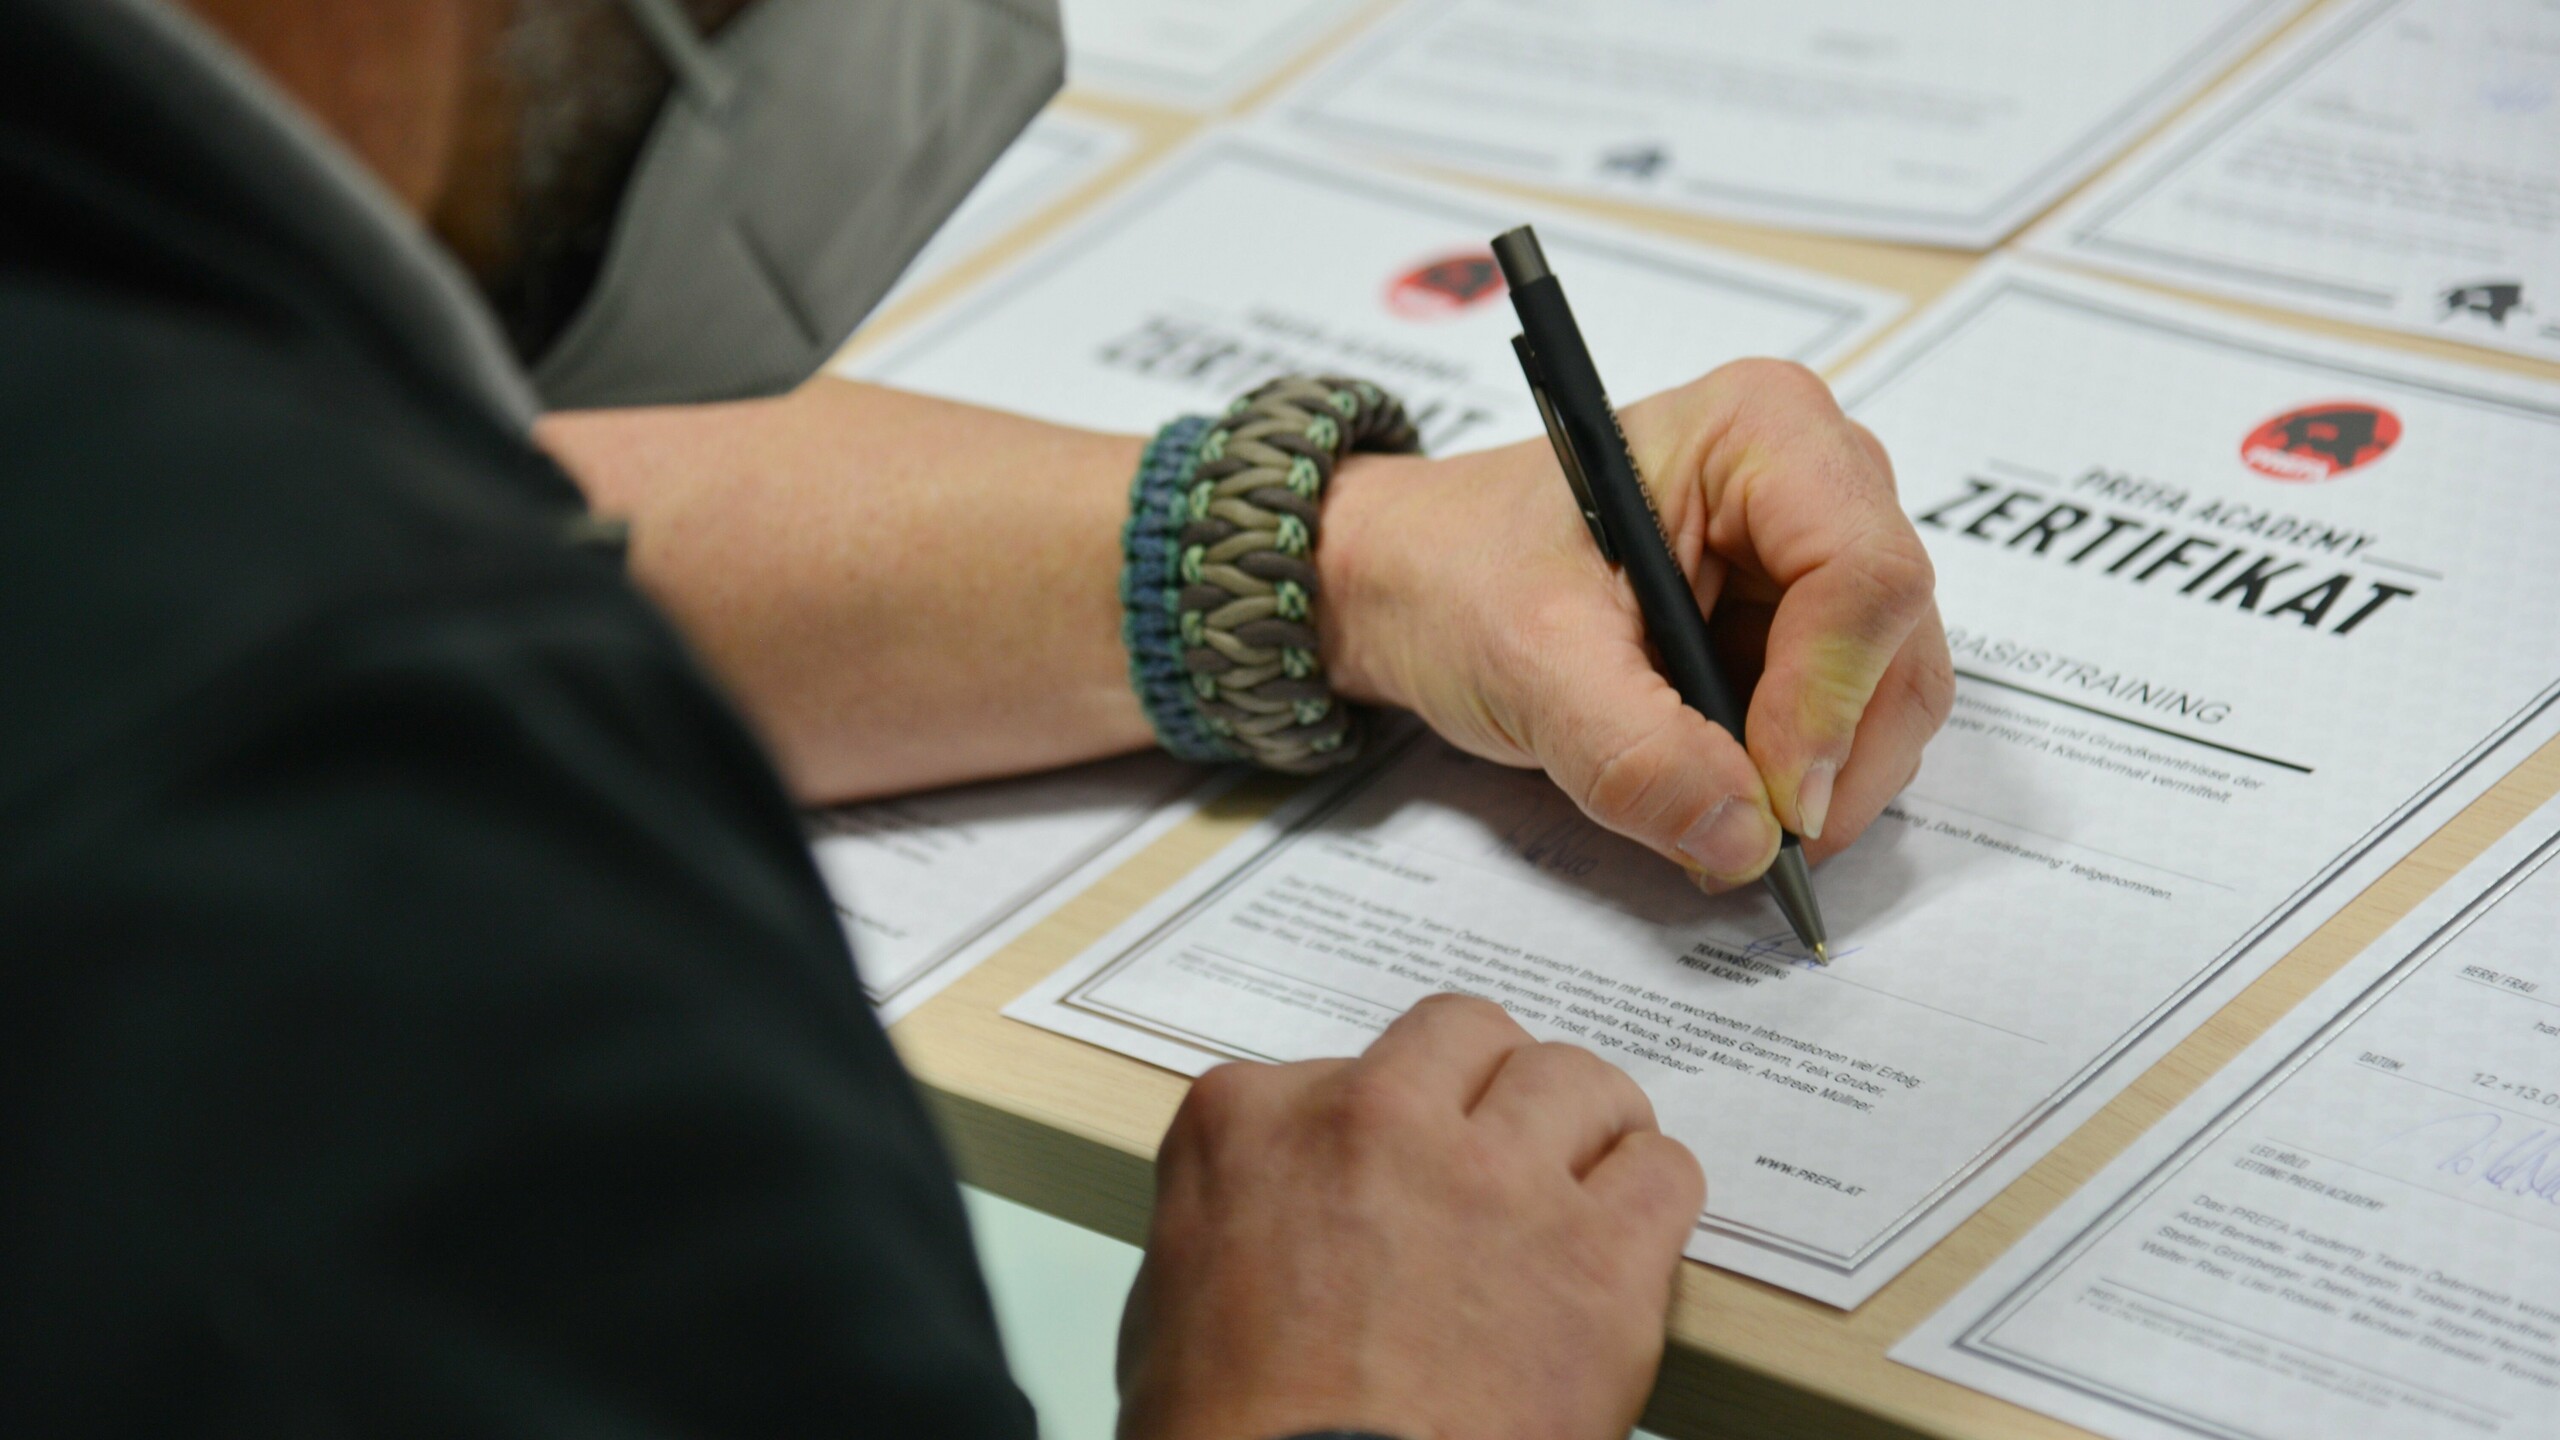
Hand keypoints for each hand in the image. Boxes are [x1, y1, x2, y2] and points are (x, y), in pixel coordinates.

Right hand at [1116, 995, 1702, 1439]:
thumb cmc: (1234, 1436)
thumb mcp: (1172, 1290)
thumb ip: (1242, 1201)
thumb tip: (1292, 1200)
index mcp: (1255, 1124)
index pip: (1337, 1065)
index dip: (1375, 1122)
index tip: (1390, 1166)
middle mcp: (1377, 1120)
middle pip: (1466, 1035)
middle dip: (1484, 1085)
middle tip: (1494, 1144)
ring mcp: (1496, 1181)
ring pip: (1576, 1080)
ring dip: (1580, 1124)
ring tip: (1580, 1174)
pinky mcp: (1597, 1257)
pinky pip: (1663, 1173)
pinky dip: (1649, 1196)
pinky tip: (1626, 1233)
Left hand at [1320, 359, 1952, 889]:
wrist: (1412, 580)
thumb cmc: (1458, 573)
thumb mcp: (1527, 661)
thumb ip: (1634, 754)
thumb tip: (1746, 839)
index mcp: (1761, 432)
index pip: (1864, 575)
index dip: (1832, 704)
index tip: (1774, 806)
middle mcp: (1816, 478)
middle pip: (1897, 643)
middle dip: (1832, 760)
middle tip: (1749, 844)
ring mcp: (1817, 553)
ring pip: (1888, 695)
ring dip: (1818, 783)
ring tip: (1714, 824)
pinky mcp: (1804, 622)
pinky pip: (1848, 722)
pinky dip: (1798, 781)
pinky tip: (1719, 798)